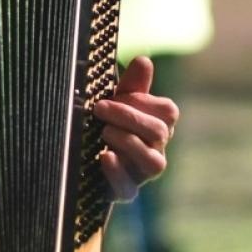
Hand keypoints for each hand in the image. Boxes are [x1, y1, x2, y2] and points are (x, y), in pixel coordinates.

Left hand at [94, 56, 174, 201]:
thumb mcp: (117, 101)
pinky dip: (117, 173)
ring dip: (128, 143)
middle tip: (99, 109)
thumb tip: (143, 59)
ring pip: (154, 164)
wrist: (83, 159)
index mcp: (158, 125)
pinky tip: (104, 157)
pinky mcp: (125, 192)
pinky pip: (130, 190)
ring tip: (103, 132)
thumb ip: (131, 84)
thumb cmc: (108, 124)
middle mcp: (156, 149)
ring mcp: (142, 173)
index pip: (168, 111)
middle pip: (159, 133)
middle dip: (129, 118)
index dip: (143, 101)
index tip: (116, 94)